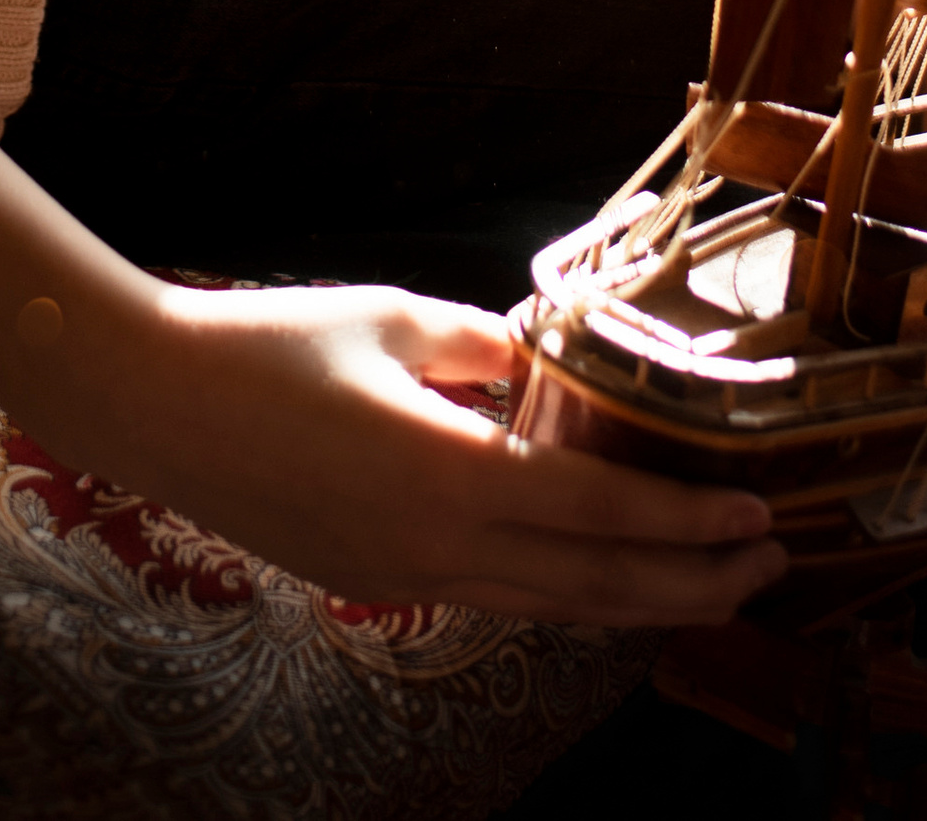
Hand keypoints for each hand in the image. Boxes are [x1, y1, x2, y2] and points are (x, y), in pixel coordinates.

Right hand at [51, 278, 786, 623]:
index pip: (601, 513)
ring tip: (711, 582)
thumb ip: (486, 349)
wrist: (155, 407)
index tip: (758, 516)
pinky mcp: (377, 580)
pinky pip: (500, 598)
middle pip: (596, 587)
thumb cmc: (269, 346)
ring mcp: (406, 577)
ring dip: (641, 599)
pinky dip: (570, 591)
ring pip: (553, 607)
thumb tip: (547, 364)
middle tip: (771, 565)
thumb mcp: (393, 319)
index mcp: (449, 477)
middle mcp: (439, 549)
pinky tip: (599, 567)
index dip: (688, 522)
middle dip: (694, 584)